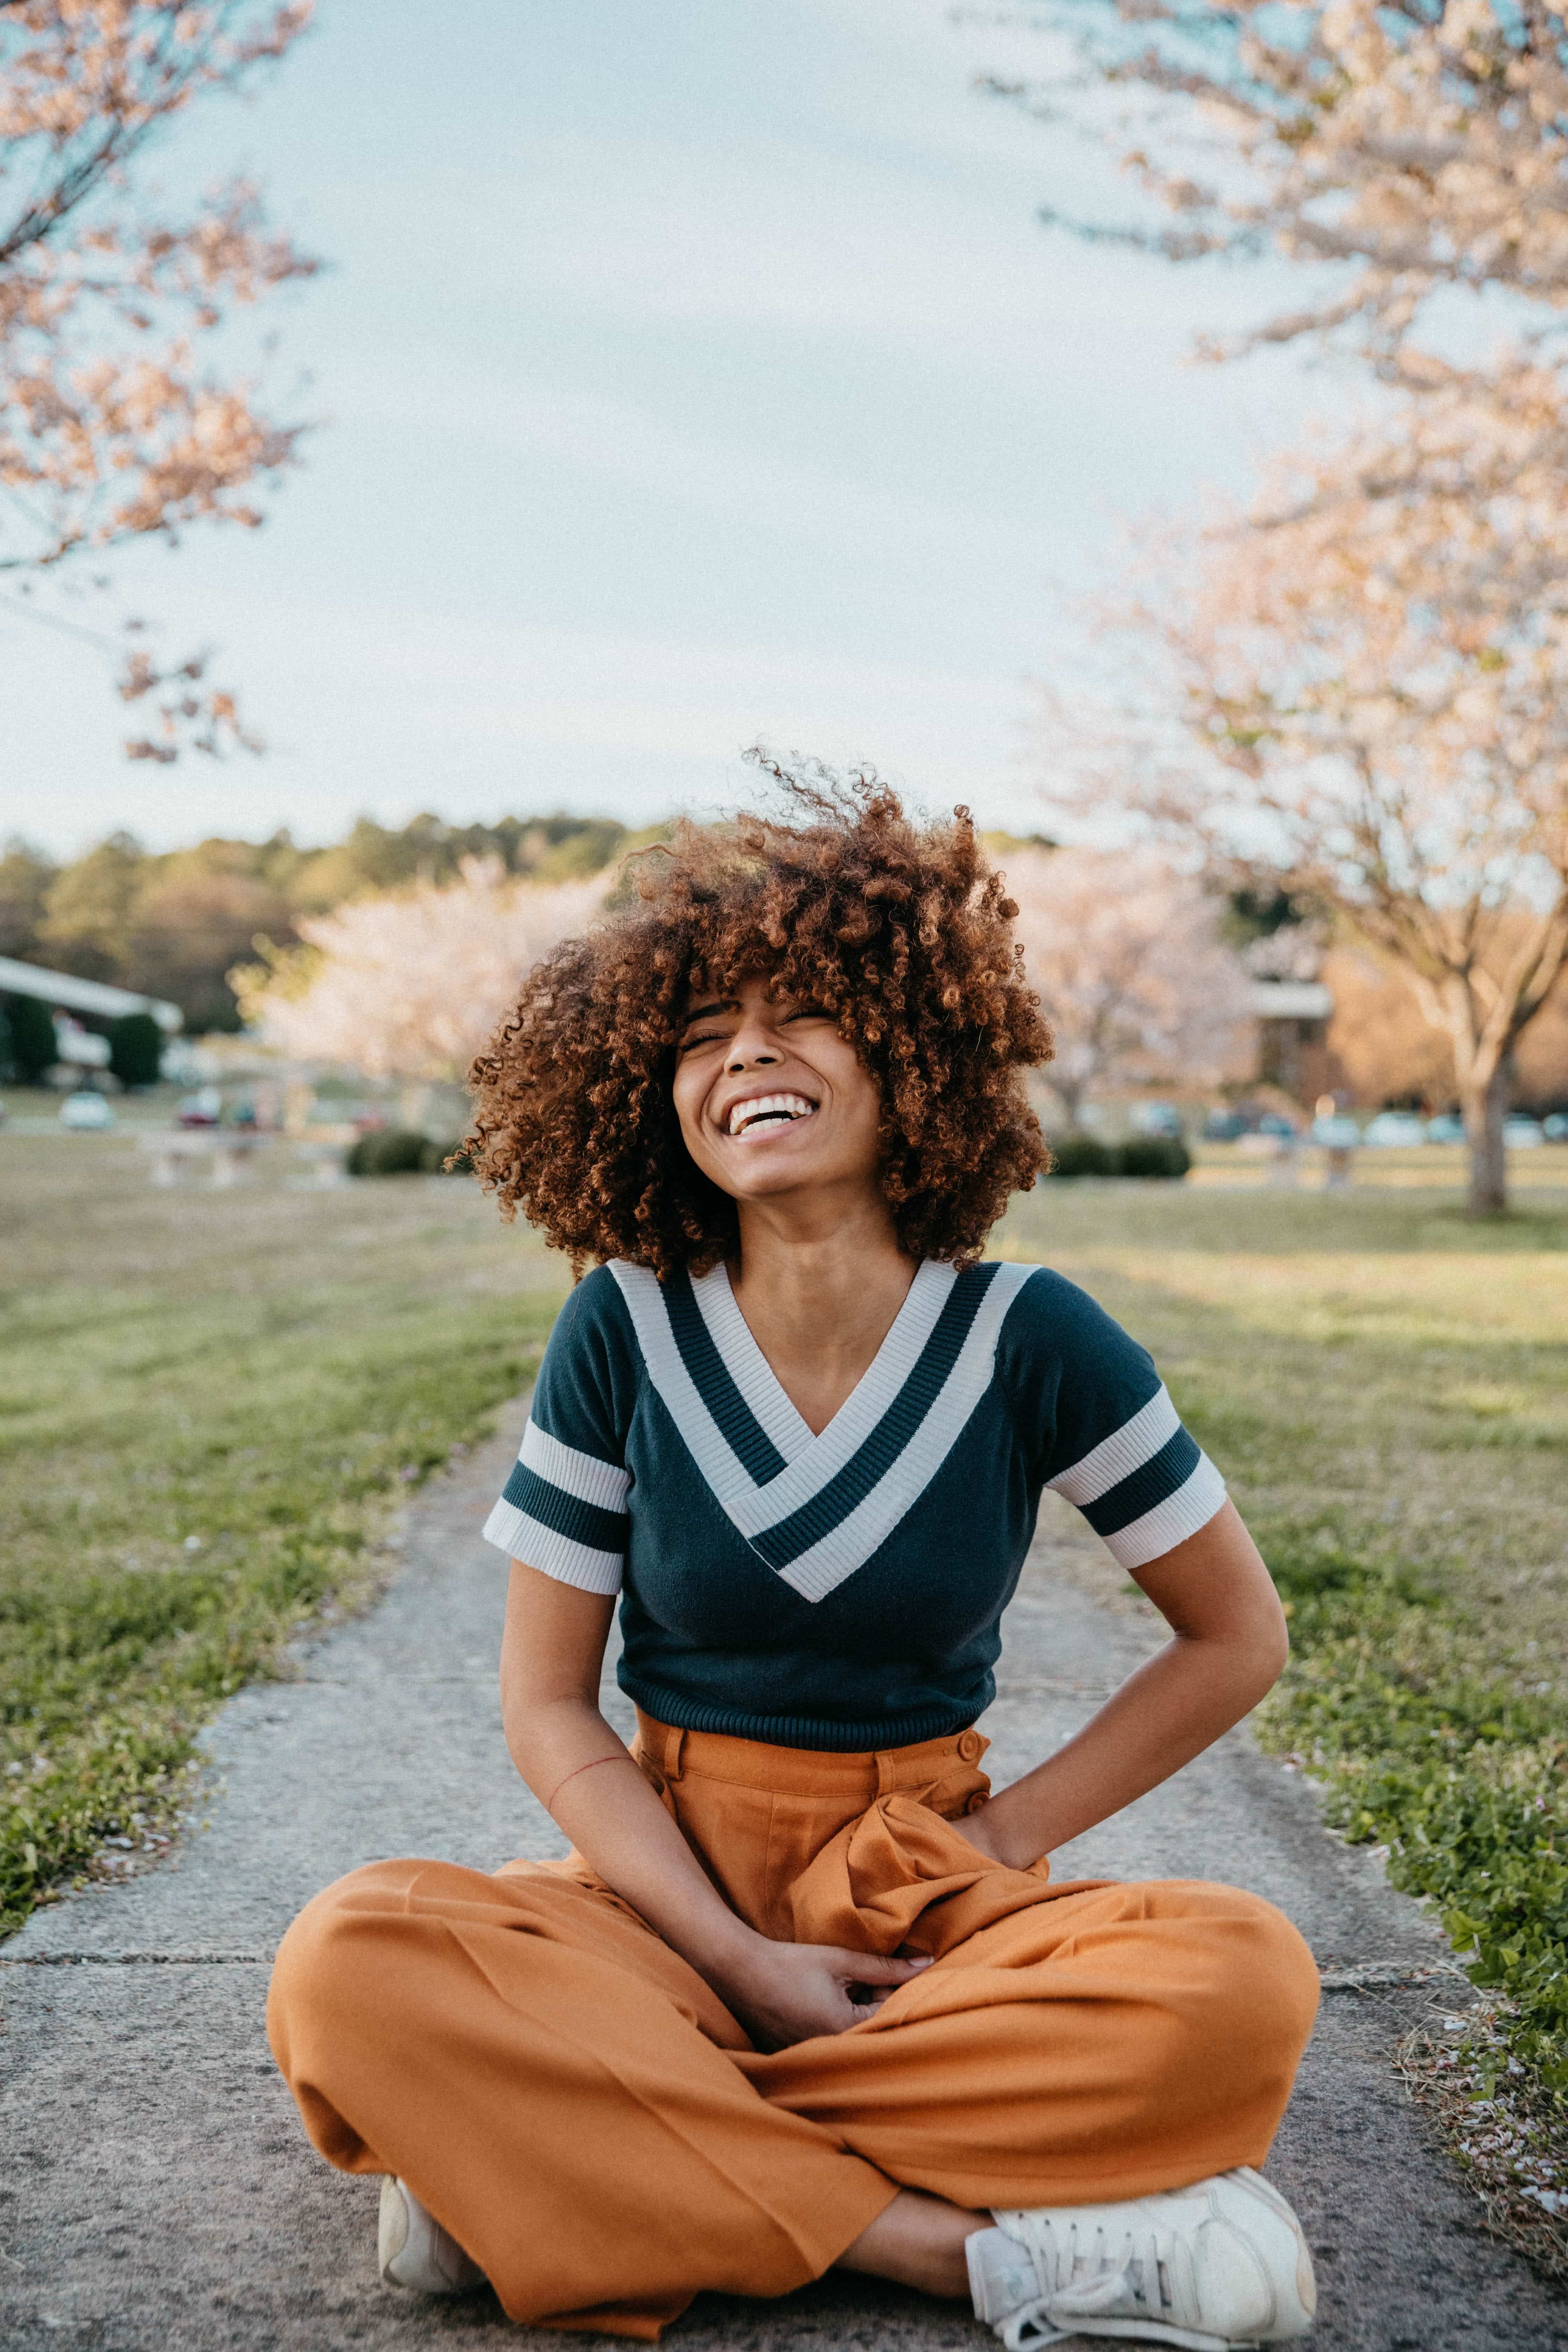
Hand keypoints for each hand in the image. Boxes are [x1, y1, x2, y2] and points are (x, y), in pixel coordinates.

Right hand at [714, 1932, 933, 2050]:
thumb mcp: (842, 1960)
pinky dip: (830, 2024)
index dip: (891, 1994)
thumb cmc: (790, 1963)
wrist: (739, 1971)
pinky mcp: (794, 2056)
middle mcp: (830, 2052)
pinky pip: (827, 2043)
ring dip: (852, 2016)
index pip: (890, 2018)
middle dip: (872, 2006)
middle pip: (871, 2032)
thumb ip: (886, 1967)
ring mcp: (810, 2057)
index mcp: (845, 2030)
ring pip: (850, 2038)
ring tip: (830, 1991)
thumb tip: (926, 1964)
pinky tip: (816, 2003)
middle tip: (852, 1983)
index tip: (885, 1977)